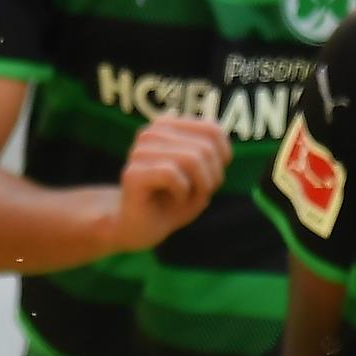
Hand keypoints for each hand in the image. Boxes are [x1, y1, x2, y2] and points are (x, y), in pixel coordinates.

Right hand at [111, 113, 230, 252]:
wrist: (140, 228)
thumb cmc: (172, 202)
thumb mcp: (202, 178)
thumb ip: (213, 156)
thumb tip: (219, 149)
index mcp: (168, 127)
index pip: (212, 130)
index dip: (223, 157)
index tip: (213, 177)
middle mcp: (152, 134)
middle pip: (205, 148)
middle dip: (212, 178)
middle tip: (199, 194)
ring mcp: (140, 152)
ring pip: (191, 159)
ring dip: (199, 187)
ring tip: (187, 199)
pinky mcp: (133, 173)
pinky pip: (172, 175)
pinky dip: (182, 193)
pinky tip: (174, 201)